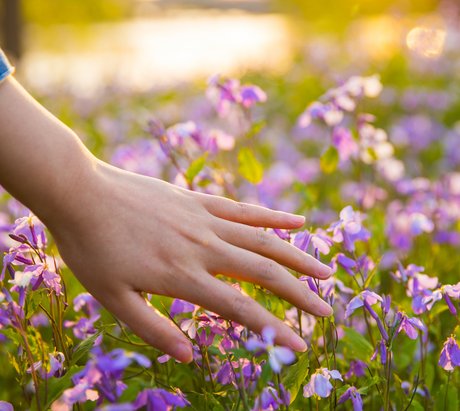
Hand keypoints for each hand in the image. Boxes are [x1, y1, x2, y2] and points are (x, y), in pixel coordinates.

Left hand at [49, 161, 332, 362]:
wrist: (80, 192)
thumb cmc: (91, 247)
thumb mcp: (113, 298)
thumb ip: (154, 328)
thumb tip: (190, 355)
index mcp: (183, 276)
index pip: (242, 309)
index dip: (276, 330)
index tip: (302, 346)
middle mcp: (203, 247)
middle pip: (265, 273)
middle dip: (301, 294)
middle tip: (329, 310)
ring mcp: (204, 219)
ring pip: (264, 239)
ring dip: (298, 256)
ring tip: (326, 271)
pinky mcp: (198, 200)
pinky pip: (244, 209)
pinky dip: (274, 217)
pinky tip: (299, 220)